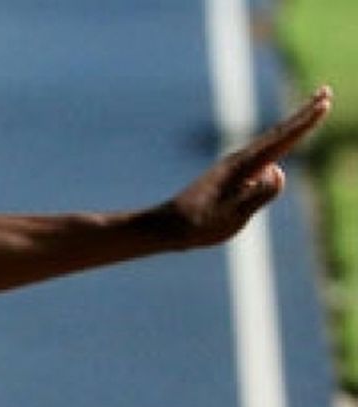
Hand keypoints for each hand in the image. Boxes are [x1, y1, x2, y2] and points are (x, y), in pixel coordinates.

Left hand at [166, 87, 331, 246]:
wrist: (167, 227)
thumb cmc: (199, 225)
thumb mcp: (233, 215)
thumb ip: (259, 194)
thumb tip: (277, 171)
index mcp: (243, 167)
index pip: (282, 140)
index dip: (305, 122)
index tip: (324, 102)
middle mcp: (239, 160)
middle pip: (278, 134)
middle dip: (303, 115)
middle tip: (325, 93)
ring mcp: (234, 167)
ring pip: (270, 142)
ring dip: (292, 128)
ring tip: (310, 115)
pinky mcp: (230, 175)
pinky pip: (261, 155)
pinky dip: (277, 144)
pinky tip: (280, 146)